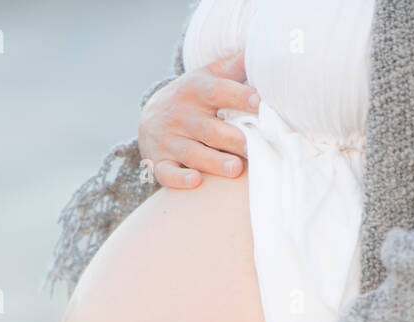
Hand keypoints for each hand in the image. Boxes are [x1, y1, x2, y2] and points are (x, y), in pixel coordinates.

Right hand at [138, 51, 259, 189]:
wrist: (151, 116)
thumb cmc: (192, 97)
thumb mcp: (208, 76)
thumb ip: (234, 66)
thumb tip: (263, 48)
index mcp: (196, 90)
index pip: (219, 91)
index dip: (239, 96)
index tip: (260, 103)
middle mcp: (181, 115)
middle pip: (209, 129)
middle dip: (233, 139)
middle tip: (254, 147)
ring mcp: (169, 140)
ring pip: (193, 153)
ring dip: (214, 162)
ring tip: (235, 169)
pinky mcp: (160, 162)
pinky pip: (168, 173)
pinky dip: (179, 179)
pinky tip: (195, 181)